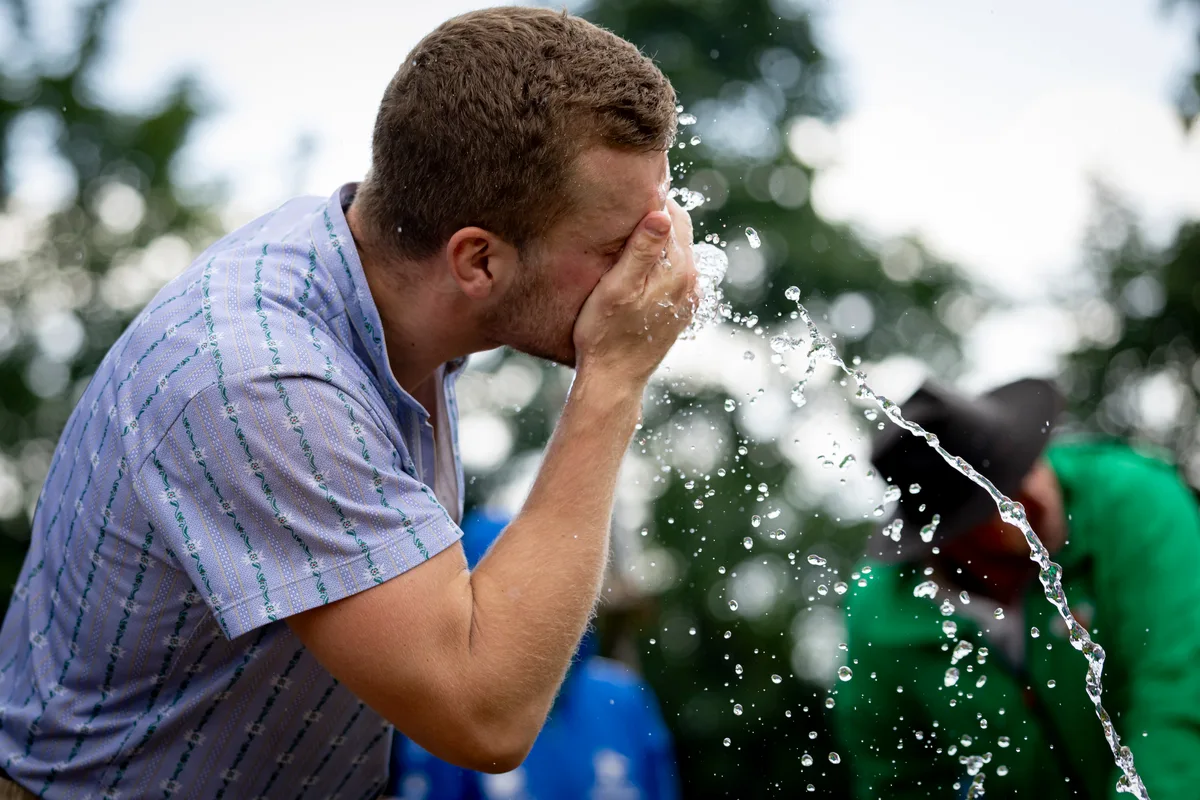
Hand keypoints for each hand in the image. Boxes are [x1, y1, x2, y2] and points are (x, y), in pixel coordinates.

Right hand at [573, 199, 697, 386]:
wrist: (613, 379)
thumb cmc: (605, 334)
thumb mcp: (616, 288)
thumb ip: (640, 251)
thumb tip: (662, 214)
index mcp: (678, 271)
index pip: (673, 216)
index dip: (651, 201)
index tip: (626, 194)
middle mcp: (691, 282)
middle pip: (680, 232)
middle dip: (656, 218)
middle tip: (624, 210)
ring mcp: (688, 298)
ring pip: (678, 252)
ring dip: (657, 241)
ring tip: (626, 236)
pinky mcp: (680, 310)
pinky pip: (675, 273)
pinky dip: (659, 262)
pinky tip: (635, 267)